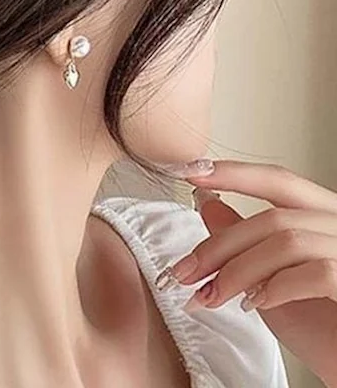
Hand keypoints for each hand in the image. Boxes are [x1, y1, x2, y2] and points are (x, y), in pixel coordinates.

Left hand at [159, 160, 336, 385]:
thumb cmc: (326, 333)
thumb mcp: (272, 283)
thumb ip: (246, 245)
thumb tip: (207, 204)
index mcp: (323, 219)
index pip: (279, 181)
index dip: (234, 174)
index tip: (190, 174)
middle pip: (273, 216)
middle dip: (219, 245)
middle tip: (184, 271)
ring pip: (286, 241)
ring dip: (237, 271)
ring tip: (210, 296)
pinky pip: (316, 272)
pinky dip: (277, 287)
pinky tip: (256, 304)